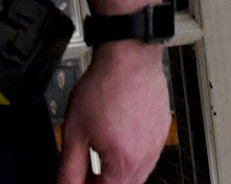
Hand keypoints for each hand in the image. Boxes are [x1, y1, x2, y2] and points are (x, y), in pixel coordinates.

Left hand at [56, 41, 171, 183]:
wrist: (129, 58)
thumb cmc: (105, 88)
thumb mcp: (74, 133)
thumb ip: (69, 169)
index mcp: (124, 163)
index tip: (75, 179)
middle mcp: (146, 156)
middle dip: (102, 182)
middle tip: (85, 170)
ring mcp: (157, 143)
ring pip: (137, 173)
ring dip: (118, 172)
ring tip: (100, 152)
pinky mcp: (162, 130)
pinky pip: (147, 155)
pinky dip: (132, 155)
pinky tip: (118, 139)